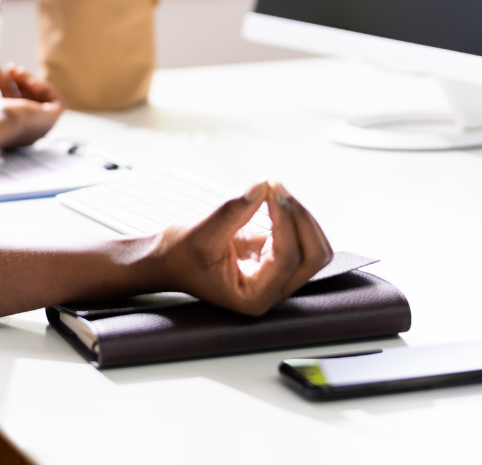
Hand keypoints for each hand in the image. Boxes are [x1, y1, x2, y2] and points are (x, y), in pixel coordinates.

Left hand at [0, 64, 64, 149]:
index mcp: (7, 129)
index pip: (14, 105)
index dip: (7, 85)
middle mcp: (24, 129)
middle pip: (29, 100)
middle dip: (20, 80)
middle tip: (11, 69)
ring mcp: (38, 126)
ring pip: (43, 100)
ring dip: (31, 81)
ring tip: (18, 72)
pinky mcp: (49, 120)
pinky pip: (58, 103)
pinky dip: (47, 88)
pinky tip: (31, 82)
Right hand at [156, 181, 332, 316]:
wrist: (168, 261)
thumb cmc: (180, 255)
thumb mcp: (202, 232)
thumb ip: (234, 210)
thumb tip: (263, 186)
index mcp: (254, 297)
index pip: (287, 258)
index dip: (285, 220)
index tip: (270, 189)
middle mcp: (272, 292)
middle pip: (313, 257)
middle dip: (301, 219)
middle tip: (275, 188)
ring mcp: (277, 277)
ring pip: (313, 249)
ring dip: (301, 217)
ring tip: (275, 190)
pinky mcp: (274, 260)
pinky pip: (299, 239)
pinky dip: (291, 216)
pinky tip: (272, 197)